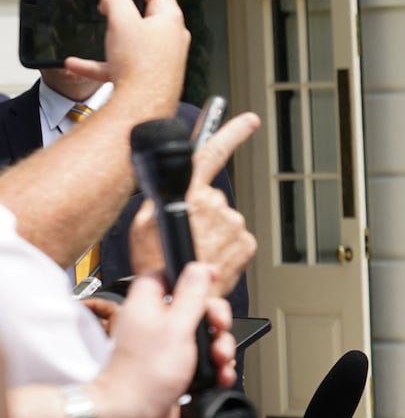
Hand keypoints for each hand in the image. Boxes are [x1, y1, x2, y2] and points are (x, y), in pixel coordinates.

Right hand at [63, 0, 188, 105]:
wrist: (144, 109)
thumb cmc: (141, 68)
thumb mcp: (121, 20)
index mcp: (169, 17)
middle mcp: (171, 36)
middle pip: (145, 7)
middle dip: (120, 2)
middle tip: (104, 0)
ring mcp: (161, 56)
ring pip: (130, 37)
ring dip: (109, 34)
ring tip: (97, 32)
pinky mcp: (149, 74)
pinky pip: (120, 63)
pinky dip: (100, 63)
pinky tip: (77, 65)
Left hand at [89, 263, 225, 417]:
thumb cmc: (144, 376)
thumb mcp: (176, 326)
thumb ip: (192, 295)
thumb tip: (199, 269)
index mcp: (148, 306)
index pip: (166, 276)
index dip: (190, 275)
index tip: (211, 278)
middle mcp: (157, 325)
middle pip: (196, 307)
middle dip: (215, 319)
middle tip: (217, 328)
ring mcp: (168, 349)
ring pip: (205, 336)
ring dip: (220, 347)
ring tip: (218, 359)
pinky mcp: (179, 371)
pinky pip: (206, 362)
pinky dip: (217, 368)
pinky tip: (218, 374)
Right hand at [129, 111, 260, 295]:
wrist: (179, 298)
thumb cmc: (157, 265)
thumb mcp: (143, 223)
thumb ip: (162, 196)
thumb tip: (175, 181)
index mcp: (189, 194)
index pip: (212, 153)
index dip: (232, 132)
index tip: (249, 120)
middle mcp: (216, 205)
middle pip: (212, 199)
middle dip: (202, 214)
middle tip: (187, 235)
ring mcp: (235, 224)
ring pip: (224, 220)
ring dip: (213, 233)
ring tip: (197, 251)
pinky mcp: (247, 242)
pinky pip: (236, 238)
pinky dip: (225, 247)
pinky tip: (210, 258)